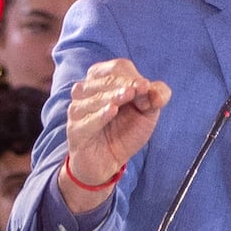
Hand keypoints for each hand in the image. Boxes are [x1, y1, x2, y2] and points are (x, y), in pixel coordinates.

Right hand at [62, 59, 173, 193]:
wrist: (108, 162)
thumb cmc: (126, 130)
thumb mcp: (147, 112)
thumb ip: (155, 96)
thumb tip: (153, 90)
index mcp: (102, 80)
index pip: (116, 68)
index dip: (132, 75)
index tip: (146, 86)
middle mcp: (85, 91)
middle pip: (105, 80)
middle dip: (124, 84)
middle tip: (141, 89)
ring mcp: (77, 110)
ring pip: (93, 98)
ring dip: (112, 95)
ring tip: (128, 96)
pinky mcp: (75, 130)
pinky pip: (85, 120)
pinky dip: (99, 114)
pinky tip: (112, 111)